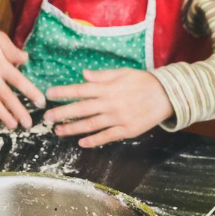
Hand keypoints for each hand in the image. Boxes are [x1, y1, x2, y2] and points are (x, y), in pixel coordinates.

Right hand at [0, 13, 44, 128]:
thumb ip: (12, 50)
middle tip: (28, 124)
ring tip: (13, 126)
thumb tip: (26, 58)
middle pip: (6, 96)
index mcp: (0, 64)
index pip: (18, 80)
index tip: (41, 102)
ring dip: (2, 115)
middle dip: (18, 111)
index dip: (30, 92)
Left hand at [43, 69, 172, 146]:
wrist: (167, 96)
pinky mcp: (126, 130)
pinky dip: (93, 140)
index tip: (49, 94)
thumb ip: (102, 75)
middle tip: (47, 117)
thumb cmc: (143, 81)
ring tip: (58, 131)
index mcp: (108, 88)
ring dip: (73, 129)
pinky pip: (106, 137)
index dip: (63, 92)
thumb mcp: (123, 73)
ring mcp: (118, 118)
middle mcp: (110, 103)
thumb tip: (83, 75)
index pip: (80, 90)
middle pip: (81, 109)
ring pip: (91, 125)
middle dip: (62, 113)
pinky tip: (81, 143)